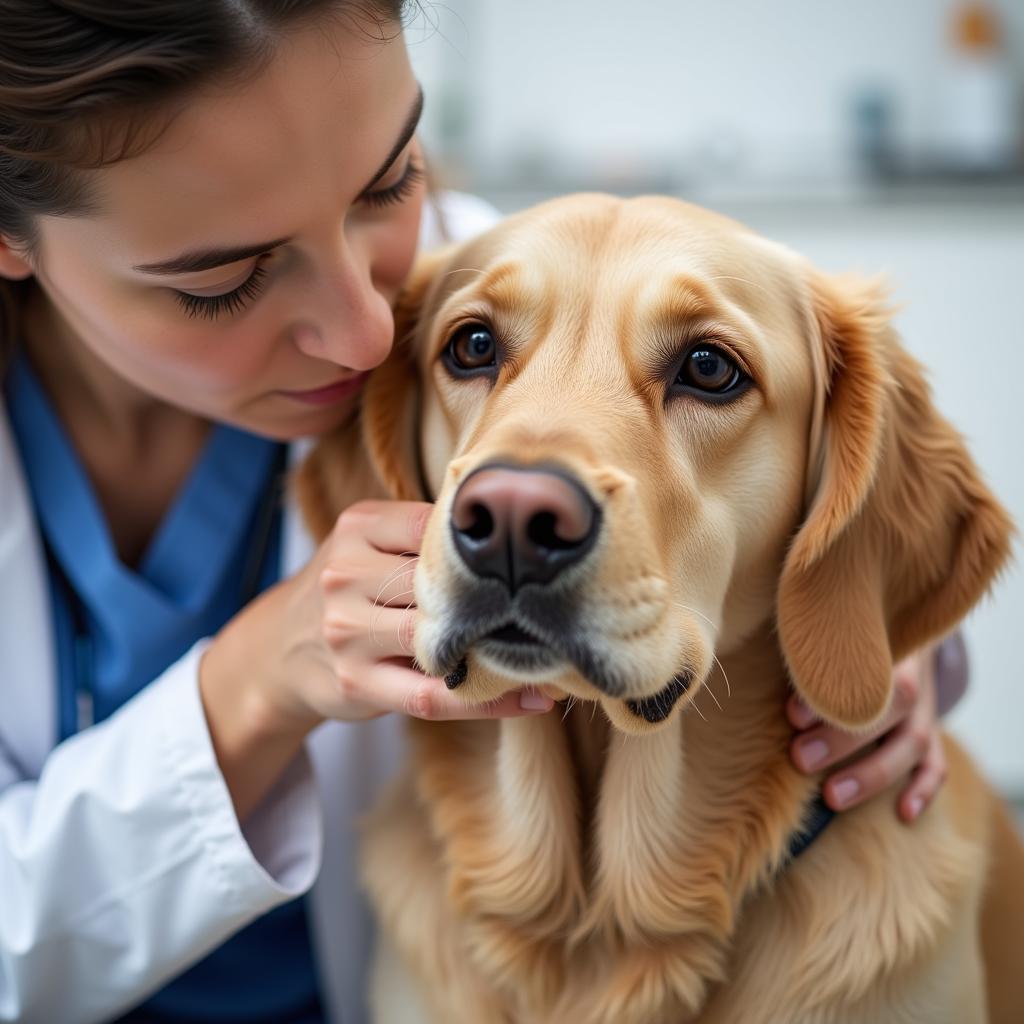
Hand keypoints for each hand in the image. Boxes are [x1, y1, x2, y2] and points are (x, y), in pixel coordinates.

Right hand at [201, 499, 552, 819]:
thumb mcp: (369, 544)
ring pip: (440, 640)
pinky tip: (529, 700)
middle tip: (569, 607)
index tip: (540, 558)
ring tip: (560, 655)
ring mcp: (348, 632)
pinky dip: (486, 700)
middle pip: (441, 584)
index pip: (437, 527)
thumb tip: (520, 539)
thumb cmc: (349, 589)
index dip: (489, 547)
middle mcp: (347, 574)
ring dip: (503, 651)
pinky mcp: (356, 683)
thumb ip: (424, 537)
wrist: (280, 649)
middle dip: (503, 600)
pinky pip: (432, 695)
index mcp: (359, 527)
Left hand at [786, 646, 946, 821]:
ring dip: (875, 772)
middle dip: (845, 738)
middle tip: (800, 759)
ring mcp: (928, 703)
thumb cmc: (842, 633)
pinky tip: (904, 814)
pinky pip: (937, 763)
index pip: (867, 665)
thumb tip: (780, 691)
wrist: (893, 625)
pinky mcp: (931, 729)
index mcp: (886, 638)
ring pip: (915, 741)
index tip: (792, 715)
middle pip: (896, 705)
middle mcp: (913, 671)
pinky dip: (923, 788)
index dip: (832, 691)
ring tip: (832, 797)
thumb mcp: (831, 630)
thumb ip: (810, 648)